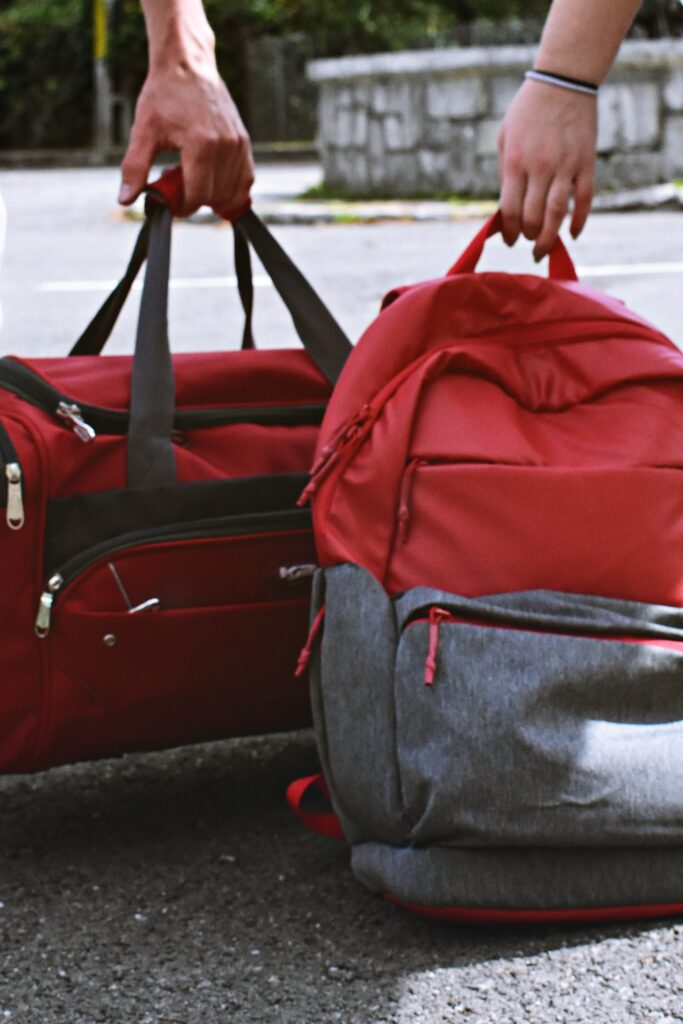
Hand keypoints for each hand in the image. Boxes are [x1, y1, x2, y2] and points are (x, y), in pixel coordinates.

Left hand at [118, 53, 253, 216]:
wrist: (187, 64)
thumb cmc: (164, 95)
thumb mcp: (143, 131)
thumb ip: (135, 168)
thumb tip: (125, 199)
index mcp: (201, 145)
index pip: (197, 197)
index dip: (181, 206)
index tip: (169, 201)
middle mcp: (226, 146)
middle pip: (214, 198)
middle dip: (195, 200)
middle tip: (177, 183)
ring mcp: (239, 145)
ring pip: (232, 193)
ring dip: (213, 196)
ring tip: (194, 178)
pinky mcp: (245, 142)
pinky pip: (245, 181)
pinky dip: (230, 190)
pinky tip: (213, 181)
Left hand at [497, 79, 596, 259]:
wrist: (563, 80)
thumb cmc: (528, 111)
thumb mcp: (505, 138)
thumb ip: (506, 173)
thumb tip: (507, 208)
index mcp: (515, 163)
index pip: (510, 210)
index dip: (509, 232)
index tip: (510, 240)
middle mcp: (540, 168)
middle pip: (533, 218)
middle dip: (529, 238)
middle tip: (529, 244)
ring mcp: (565, 166)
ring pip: (557, 214)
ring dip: (550, 238)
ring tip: (544, 250)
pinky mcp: (586, 163)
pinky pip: (584, 200)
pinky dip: (580, 221)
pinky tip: (574, 234)